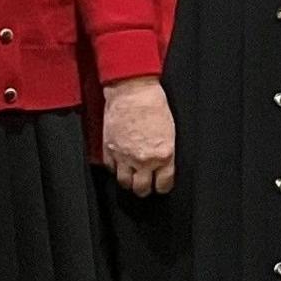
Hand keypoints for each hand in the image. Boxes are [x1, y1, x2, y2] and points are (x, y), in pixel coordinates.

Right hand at [102, 76, 175, 196]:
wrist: (132, 91)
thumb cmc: (153, 105)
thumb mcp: (170, 132)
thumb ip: (166, 152)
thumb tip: (163, 164)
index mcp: (163, 155)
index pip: (163, 184)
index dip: (162, 185)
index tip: (160, 184)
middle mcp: (144, 160)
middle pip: (141, 189)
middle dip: (144, 188)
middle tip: (145, 184)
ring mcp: (124, 156)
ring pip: (124, 183)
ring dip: (129, 181)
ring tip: (132, 177)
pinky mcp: (110, 150)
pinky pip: (111, 169)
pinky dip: (115, 168)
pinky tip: (120, 164)